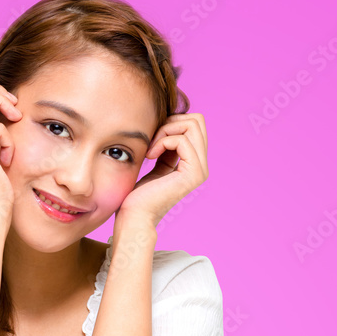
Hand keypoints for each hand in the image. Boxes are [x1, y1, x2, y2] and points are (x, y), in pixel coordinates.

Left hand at [117, 113, 208, 228]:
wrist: (134, 216)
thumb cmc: (138, 191)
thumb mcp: (157, 160)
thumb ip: (167, 144)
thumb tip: (171, 120)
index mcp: (195, 161)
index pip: (194, 123)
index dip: (171, 121)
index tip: (153, 137)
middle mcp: (202, 165)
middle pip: (198, 120)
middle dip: (171, 121)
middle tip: (153, 140)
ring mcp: (200, 170)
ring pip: (192, 126)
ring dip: (165, 131)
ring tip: (151, 149)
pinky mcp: (193, 174)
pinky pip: (182, 140)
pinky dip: (162, 141)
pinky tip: (150, 156)